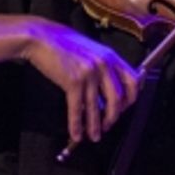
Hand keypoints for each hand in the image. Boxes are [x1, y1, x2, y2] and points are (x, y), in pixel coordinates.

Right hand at [22, 20, 139, 142]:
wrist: (42, 38)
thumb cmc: (64, 44)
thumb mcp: (91, 50)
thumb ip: (103, 67)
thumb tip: (106, 90)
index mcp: (111, 57)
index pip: (132, 81)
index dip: (131, 99)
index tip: (124, 108)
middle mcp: (103, 65)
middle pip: (118, 98)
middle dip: (114, 116)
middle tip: (108, 125)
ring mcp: (89, 73)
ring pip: (97, 107)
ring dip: (95, 126)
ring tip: (94, 136)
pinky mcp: (73, 81)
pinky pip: (78, 108)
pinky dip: (77, 124)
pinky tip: (76, 133)